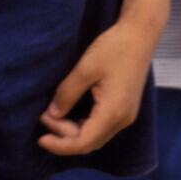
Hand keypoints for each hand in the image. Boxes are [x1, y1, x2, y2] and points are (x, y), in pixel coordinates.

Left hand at [37, 19, 153, 157]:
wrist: (140, 34)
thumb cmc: (114, 48)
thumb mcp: (85, 68)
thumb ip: (67, 93)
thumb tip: (52, 115)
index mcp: (113, 113)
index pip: (83, 142)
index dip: (60, 145)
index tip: (40, 139)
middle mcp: (122, 120)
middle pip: (90, 142)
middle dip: (64, 136)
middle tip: (44, 117)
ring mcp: (126, 115)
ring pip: (96, 136)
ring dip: (74, 131)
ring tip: (54, 115)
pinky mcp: (126, 108)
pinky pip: (103, 126)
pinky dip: (85, 125)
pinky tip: (71, 113)